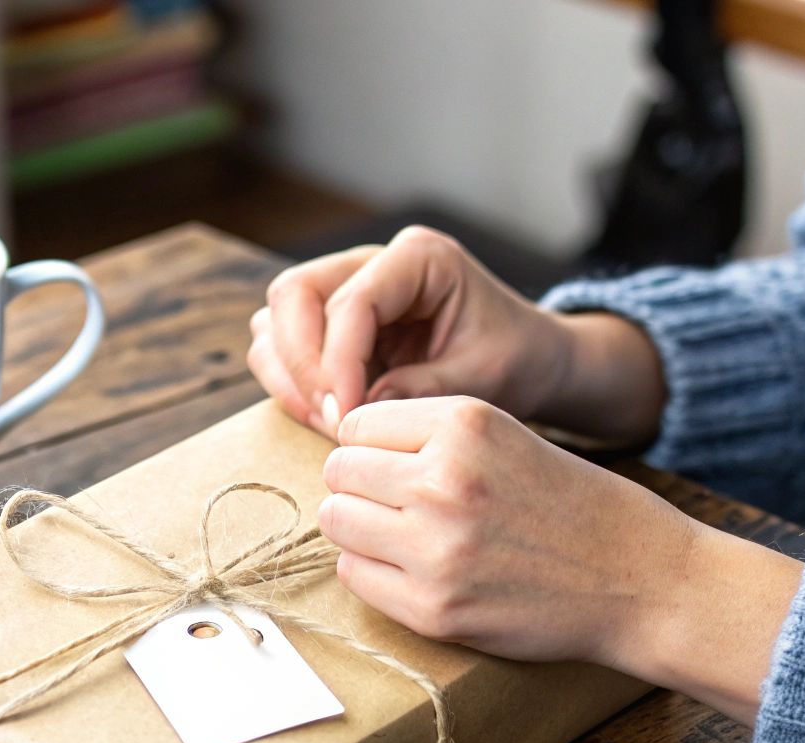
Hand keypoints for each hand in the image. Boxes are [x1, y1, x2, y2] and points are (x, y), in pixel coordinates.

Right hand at [246, 226, 666, 444]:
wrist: (528, 359)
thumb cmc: (514, 359)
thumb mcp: (483, 378)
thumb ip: (423, 390)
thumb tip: (359, 409)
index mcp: (419, 258)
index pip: (351, 300)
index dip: (337, 361)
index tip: (346, 416)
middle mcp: (373, 262)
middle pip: (294, 294)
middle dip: (301, 362)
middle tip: (328, 419)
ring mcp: (346, 288)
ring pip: (277, 316)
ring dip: (288, 374)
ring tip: (327, 422)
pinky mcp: (332, 323)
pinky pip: (283, 344)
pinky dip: (291, 383)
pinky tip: (324, 416)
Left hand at [318, 397, 801, 724]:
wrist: (642, 580)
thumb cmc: (572, 506)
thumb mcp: (507, 436)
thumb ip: (429, 435)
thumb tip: (343, 446)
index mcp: (464, 424)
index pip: (356, 424)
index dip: (371, 446)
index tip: (395, 465)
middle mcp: (443, 480)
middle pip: (338, 473)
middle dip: (359, 487)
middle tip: (395, 505)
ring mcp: (435, 548)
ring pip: (336, 522)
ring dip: (359, 529)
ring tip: (403, 536)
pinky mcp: (433, 609)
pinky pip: (355, 576)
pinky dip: (374, 573)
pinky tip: (415, 570)